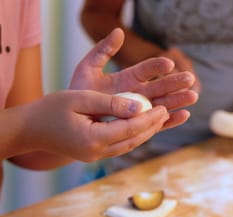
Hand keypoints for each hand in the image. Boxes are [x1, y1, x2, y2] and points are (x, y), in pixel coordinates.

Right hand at [25, 89, 168, 161]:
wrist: (32, 129)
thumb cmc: (51, 109)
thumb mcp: (80, 99)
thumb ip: (111, 103)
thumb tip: (140, 106)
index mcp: (93, 139)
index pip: (130, 129)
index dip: (149, 119)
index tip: (164, 108)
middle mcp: (96, 152)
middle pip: (133, 141)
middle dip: (151, 127)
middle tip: (166, 112)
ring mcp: (94, 156)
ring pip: (127, 146)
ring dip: (144, 134)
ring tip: (158, 120)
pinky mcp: (93, 154)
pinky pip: (119, 146)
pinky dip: (132, 137)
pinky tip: (139, 127)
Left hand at [70, 28, 197, 129]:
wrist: (74, 117)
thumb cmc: (79, 92)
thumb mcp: (88, 68)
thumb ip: (102, 51)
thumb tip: (118, 31)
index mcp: (126, 78)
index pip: (145, 70)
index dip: (156, 66)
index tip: (169, 62)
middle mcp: (136, 93)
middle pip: (159, 87)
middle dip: (174, 84)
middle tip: (189, 79)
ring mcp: (138, 110)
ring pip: (161, 104)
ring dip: (177, 101)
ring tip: (193, 97)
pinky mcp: (138, 124)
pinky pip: (155, 123)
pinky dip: (169, 121)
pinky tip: (183, 116)